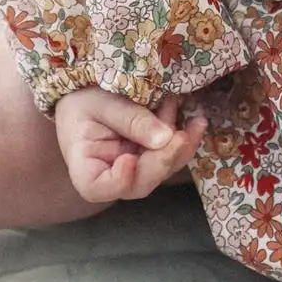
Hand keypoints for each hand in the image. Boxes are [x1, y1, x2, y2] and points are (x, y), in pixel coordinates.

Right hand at [54, 88, 204, 203]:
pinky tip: (197, 123)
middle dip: (162, 161)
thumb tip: (165, 138)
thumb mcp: (101, 102)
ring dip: (179, 149)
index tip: (128, 159)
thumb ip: (130, 118)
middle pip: (138, 184)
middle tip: (178, 136)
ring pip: (161, 172)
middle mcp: (111, 175)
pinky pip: (170, 158)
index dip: (118, 181)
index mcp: (84, 165)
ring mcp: (134, 170)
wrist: (88, 92)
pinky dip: (185, 142)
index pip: (96, 188)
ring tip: (191, 121)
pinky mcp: (150, 159)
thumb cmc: (83, 98)